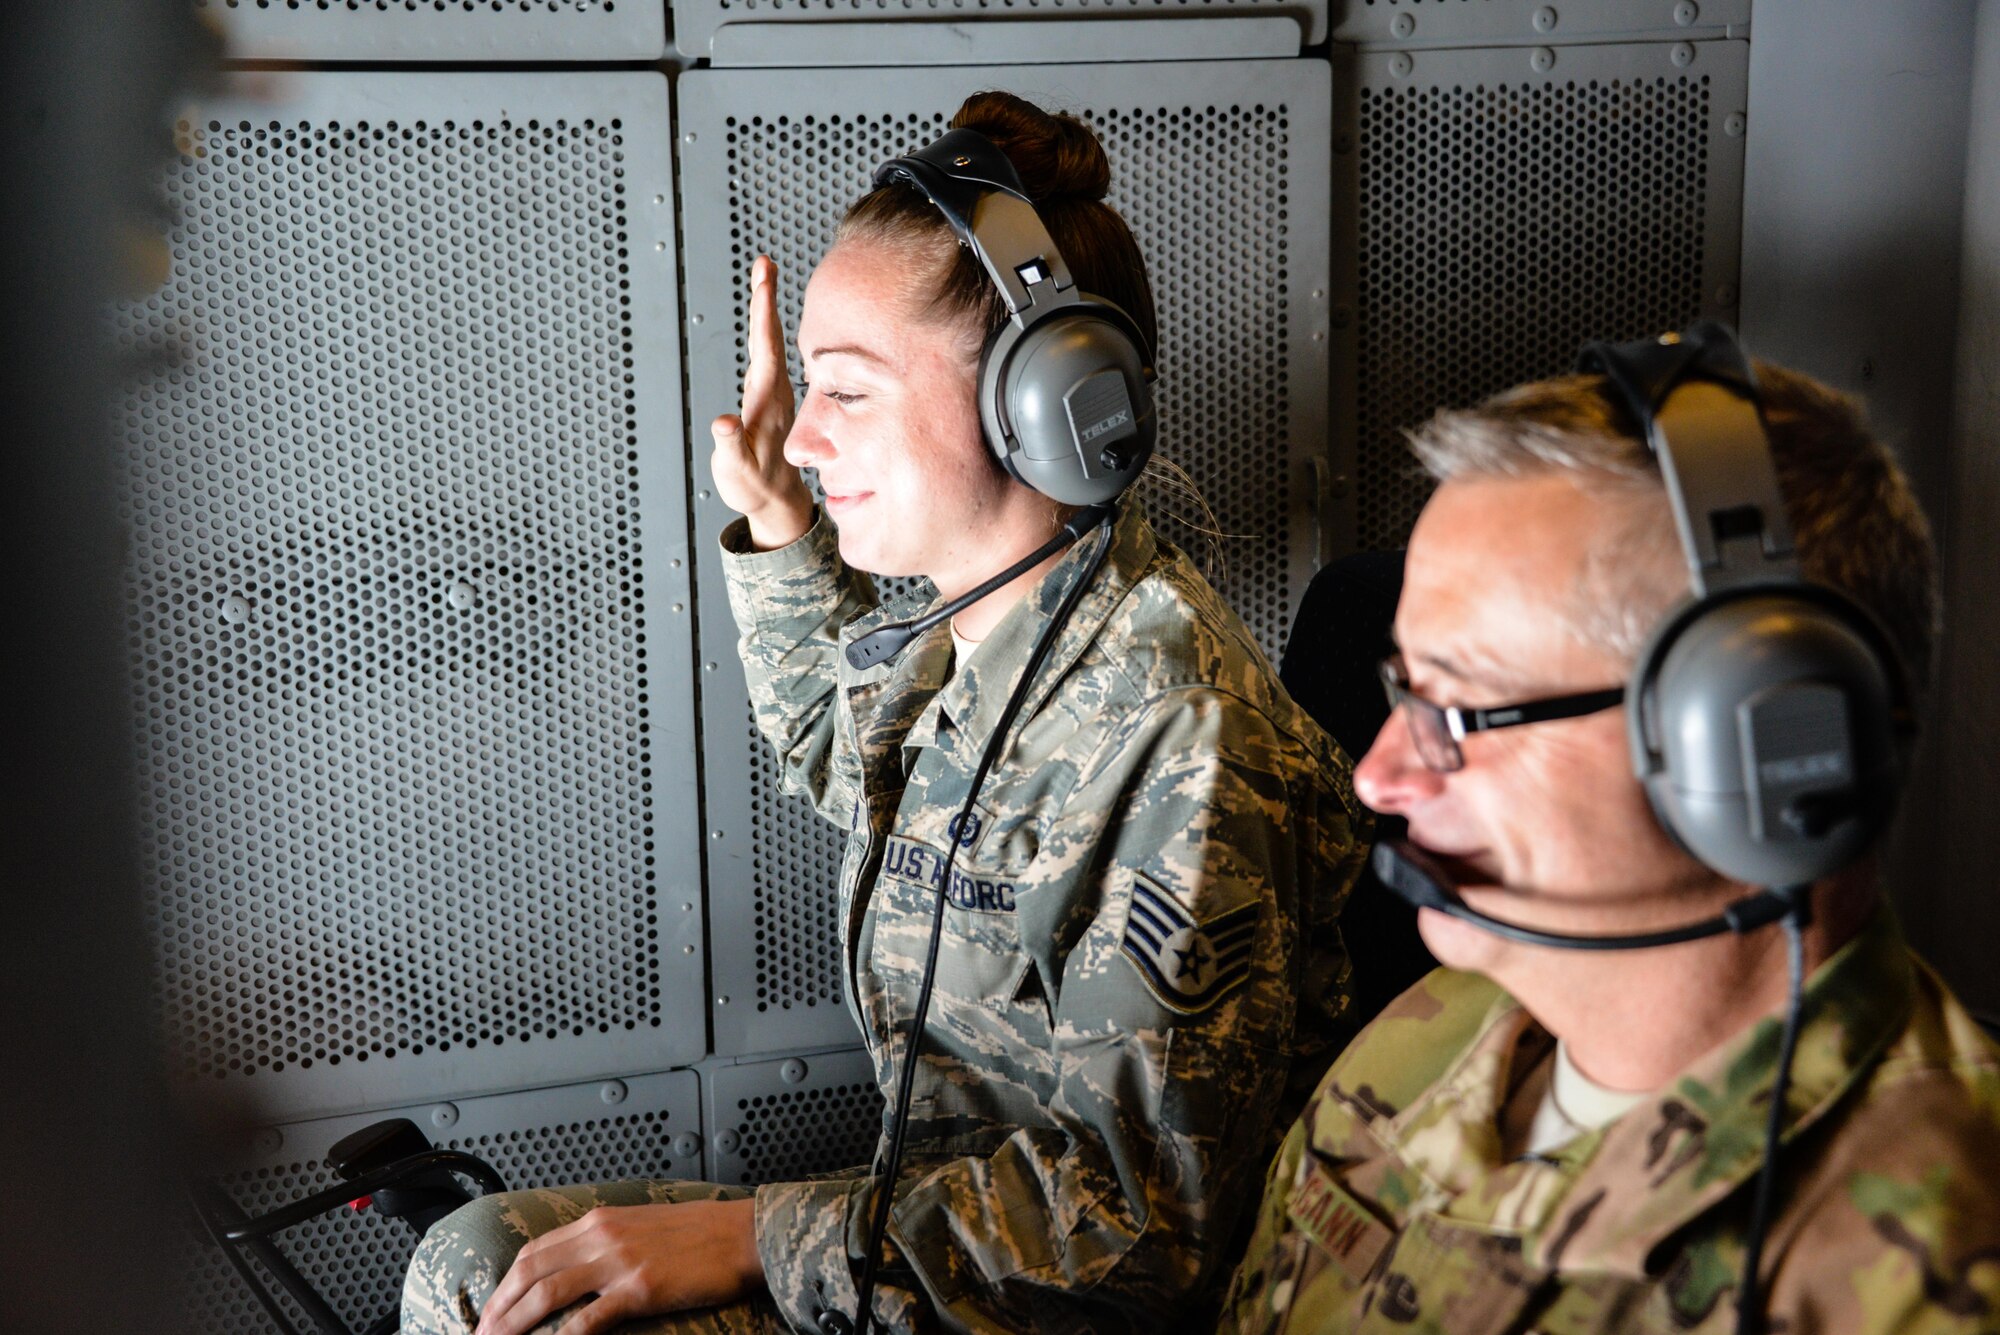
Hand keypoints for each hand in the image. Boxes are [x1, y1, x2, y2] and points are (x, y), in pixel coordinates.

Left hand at [476, 1196, 763, 1334]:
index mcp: (601, 1220)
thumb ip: (607, 1242)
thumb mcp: (643, 1226)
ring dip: (516, 1323)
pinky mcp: (639, 1288)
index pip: (536, 1251)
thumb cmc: (701, 1234)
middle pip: (531, 1272)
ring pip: (548, 1294)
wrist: (742, 1234)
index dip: (506, 1284)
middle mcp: (602, 1236)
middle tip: (480, 1334)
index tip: (491, 1309)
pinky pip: (589, 1318)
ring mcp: (619, 1262)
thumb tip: (577, 1267)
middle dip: (499, 1308)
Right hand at [711, 254, 813, 550]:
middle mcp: (775, 390)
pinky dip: (764, 328)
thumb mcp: (736, 471)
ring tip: (763, 276)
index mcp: (767, 399)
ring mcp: (773, 391)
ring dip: (766, 308)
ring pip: (771, 342)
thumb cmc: (752, 485)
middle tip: (764, 262)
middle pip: (771, 336)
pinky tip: (764, 315)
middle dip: (766, 297)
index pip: (766, 348)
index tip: (763, 279)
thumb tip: (723, 422)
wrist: (774, 498)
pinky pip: (768, 353)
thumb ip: (730, 446)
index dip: (763, 312)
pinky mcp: (768, 395)